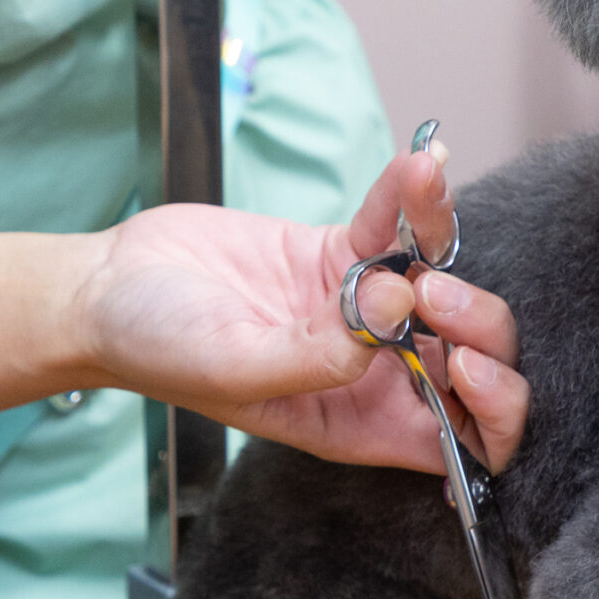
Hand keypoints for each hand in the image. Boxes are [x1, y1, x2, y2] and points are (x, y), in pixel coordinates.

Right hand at [75, 146, 528, 473]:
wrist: (107, 289)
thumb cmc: (158, 351)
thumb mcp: (235, 367)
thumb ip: (319, 355)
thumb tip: (397, 308)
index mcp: (359, 423)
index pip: (463, 438)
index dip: (490, 410)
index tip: (462, 365)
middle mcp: (373, 373)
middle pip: (472, 357)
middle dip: (477, 325)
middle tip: (428, 290)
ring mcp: (363, 310)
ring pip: (446, 283)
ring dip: (448, 244)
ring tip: (418, 198)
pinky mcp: (342, 254)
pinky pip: (397, 225)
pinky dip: (414, 194)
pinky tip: (421, 159)